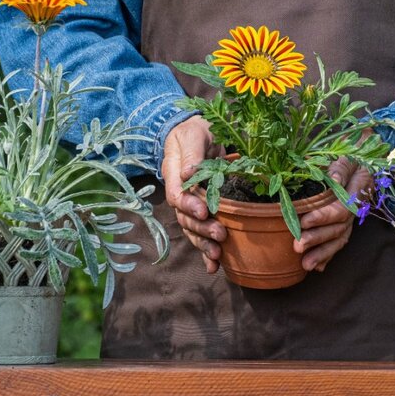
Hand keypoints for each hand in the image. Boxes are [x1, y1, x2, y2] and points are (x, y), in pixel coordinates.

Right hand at [161, 116, 225, 272]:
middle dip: (201, 228)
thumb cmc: (196, 130)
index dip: (189, 205)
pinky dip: (206, 250)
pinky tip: (215, 266)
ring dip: (203, 243)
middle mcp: (179, 191)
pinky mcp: (200, 210)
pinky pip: (200, 232)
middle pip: (184, 217)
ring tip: (218, 255)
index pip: (176, 194)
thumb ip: (193, 153)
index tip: (204, 211)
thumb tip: (190, 173)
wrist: (198, 131)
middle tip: (220, 234)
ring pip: (191, 229)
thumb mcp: (195, 134)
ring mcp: (188, 203)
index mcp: (173, 172)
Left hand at [293, 157, 371, 271]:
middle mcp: (356, 208)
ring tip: (306, 265)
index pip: (341, 208)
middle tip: (297, 246)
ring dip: (323, 253)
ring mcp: (351, 219)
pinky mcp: (344, 225)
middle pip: (338, 228)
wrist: (359, 162)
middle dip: (318, 239)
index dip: (323, 217)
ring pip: (339, 239)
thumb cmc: (347, 158)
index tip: (304, 221)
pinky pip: (338, 243)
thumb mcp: (346, 156)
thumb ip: (340, 168)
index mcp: (357, 191)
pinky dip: (328, 256)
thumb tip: (333, 179)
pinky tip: (317, 268)